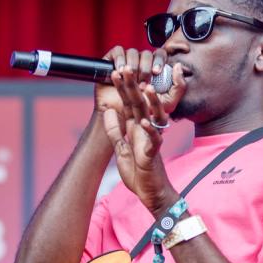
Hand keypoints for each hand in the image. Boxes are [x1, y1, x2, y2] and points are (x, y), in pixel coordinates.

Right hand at [94, 46, 186, 116]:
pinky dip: (119, 60)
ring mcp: (126, 61)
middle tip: (141, 85)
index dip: (159, 60)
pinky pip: (118, 51)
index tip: (156, 73)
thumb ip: (179, 87)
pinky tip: (119, 72)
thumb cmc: (144, 111)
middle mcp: (141, 62)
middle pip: (146, 53)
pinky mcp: (112, 61)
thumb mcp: (168, 103)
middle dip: (145, 69)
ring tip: (130, 81)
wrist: (121, 117)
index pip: (160, 54)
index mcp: (154, 68)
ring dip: (132, 67)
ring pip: (132, 52)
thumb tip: (178, 66)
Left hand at [102, 65, 177, 213]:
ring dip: (149, 103)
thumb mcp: (121, 149)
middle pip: (140, 104)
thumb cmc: (139, 172)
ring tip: (145, 87)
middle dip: (133, 86)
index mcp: (136, 127)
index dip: (122, 88)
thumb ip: (115, 131)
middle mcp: (145, 130)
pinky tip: (144, 121)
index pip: (129, 103)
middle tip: (127, 68)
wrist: (151, 194)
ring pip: (153, 117)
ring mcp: (151, 141)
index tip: (114, 72)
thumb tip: (108, 111)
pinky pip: (154, 140)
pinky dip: (149, 131)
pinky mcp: (153, 154)